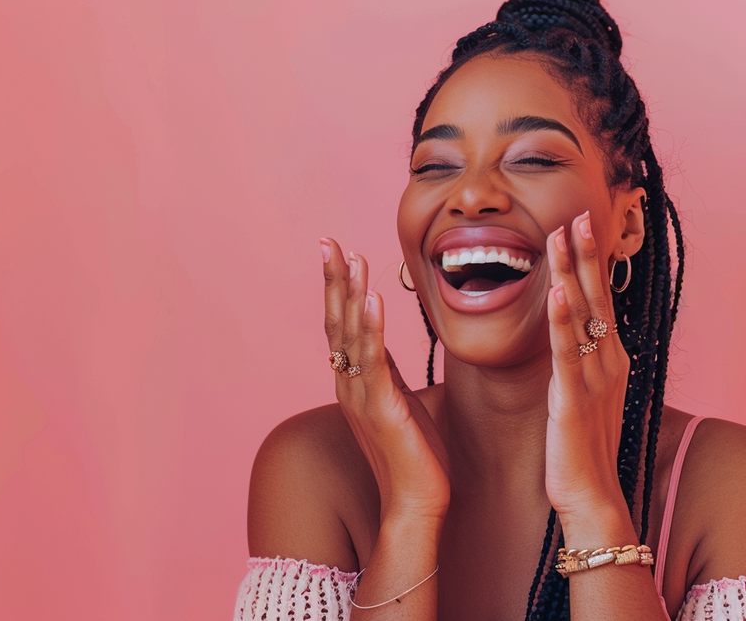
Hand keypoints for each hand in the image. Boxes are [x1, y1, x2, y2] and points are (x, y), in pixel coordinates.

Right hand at [320, 239, 450, 524]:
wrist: (417, 503)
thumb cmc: (416, 455)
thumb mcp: (404, 401)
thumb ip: (395, 373)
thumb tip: (399, 350)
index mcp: (357, 381)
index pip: (342, 324)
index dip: (337, 287)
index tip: (335, 250)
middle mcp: (351, 385)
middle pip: (336, 322)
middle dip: (333, 280)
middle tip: (328, 242)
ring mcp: (362, 397)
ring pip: (349, 336)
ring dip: (349, 294)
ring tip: (350, 258)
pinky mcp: (382, 409)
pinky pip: (373, 362)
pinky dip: (370, 328)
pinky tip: (372, 299)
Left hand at [542, 213, 632, 520]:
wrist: (593, 498)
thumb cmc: (585, 449)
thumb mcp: (586, 395)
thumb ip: (582, 362)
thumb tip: (575, 336)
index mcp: (611, 360)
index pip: (601, 300)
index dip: (591, 262)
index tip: (580, 225)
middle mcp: (609, 363)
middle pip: (598, 297)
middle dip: (586, 254)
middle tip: (577, 214)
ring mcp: (594, 379)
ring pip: (584, 315)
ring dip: (574, 272)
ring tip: (564, 236)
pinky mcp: (573, 399)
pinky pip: (567, 352)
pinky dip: (563, 319)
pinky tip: (558, 291)